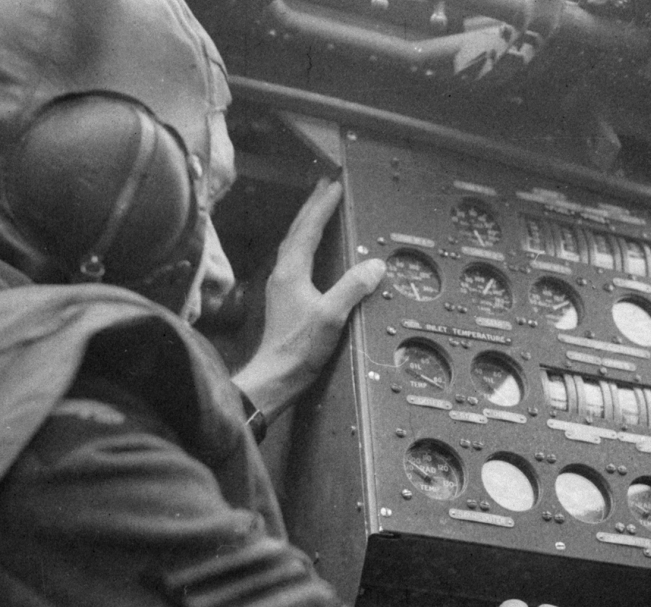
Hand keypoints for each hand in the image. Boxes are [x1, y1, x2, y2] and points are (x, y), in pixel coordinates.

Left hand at [232, 178, 384, 421]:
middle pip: (297, 230)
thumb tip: (374, 265)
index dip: (323, 206)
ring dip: (307, 222)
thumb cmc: (299, 348)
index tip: (336, 186)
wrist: (276, 376)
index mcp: (291, 271)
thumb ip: (353, 287)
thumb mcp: (332, 316)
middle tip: (325, 185)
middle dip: (312, 206)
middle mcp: (282, 273)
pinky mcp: (283, 298)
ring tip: (319, 208)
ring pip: (293, 243)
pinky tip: (312, 249)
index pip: (308, 229)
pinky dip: (306, 243)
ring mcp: (281, 285)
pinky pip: (295, 258)